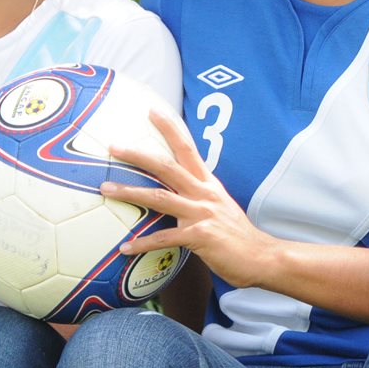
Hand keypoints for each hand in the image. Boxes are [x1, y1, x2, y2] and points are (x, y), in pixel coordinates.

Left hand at [100, 106, 275, 289]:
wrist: (263, 257)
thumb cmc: (238, 236)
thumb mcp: (220, 207)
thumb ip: (199, 198)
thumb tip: (178, 195)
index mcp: (208, 184)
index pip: (187, 148)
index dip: (170, 128)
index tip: (152, 110)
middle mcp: (204, 193)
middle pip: (167, 166)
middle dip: (138, 155)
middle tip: (114, 147)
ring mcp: (201, 214)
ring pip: (159, 197)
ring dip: (129, 192)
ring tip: (106, 188)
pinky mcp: (199, 237)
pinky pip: (163, 238)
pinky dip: (142, 243)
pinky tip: (125, 247)